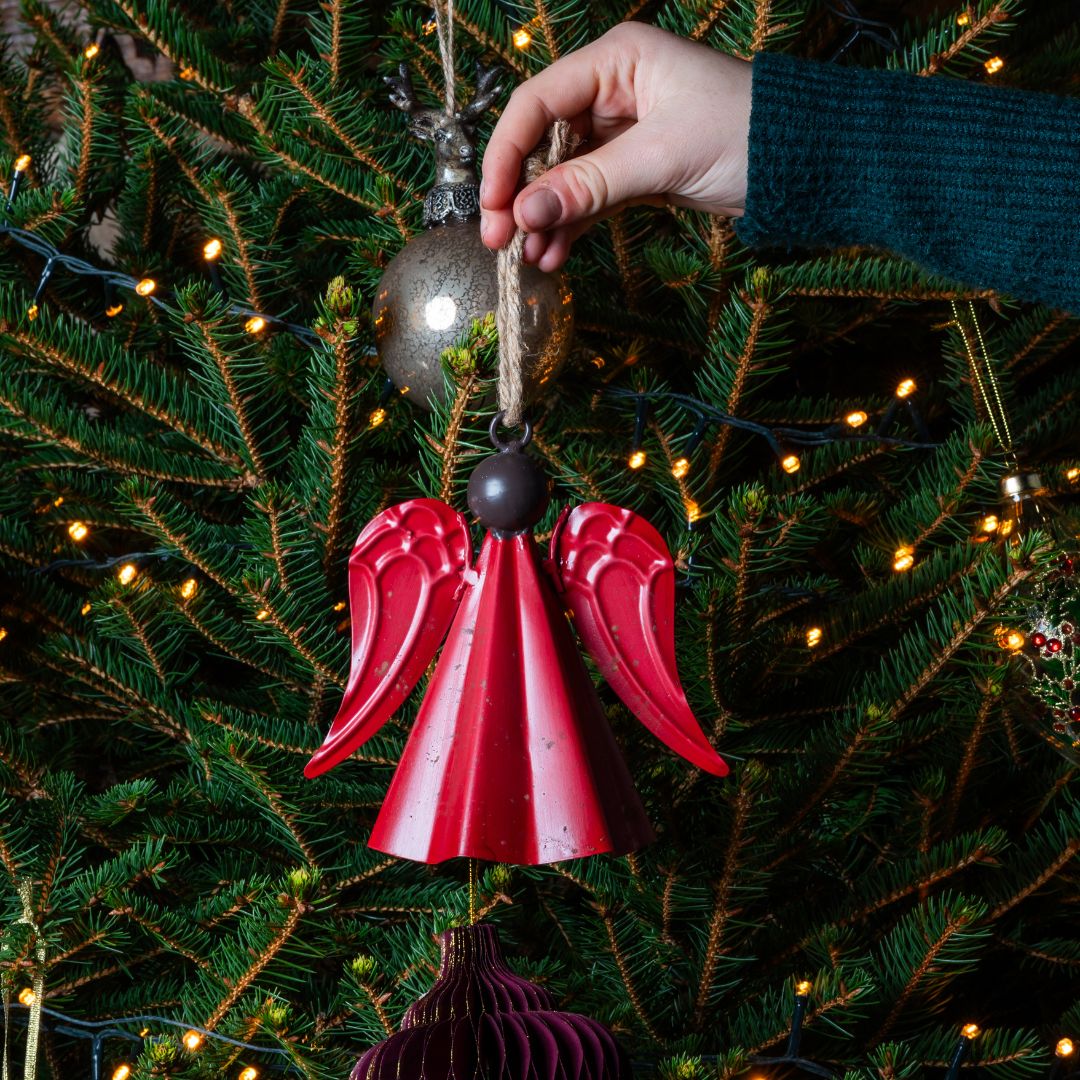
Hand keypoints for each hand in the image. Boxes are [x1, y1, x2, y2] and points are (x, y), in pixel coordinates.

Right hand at [480, 22, 751, 270]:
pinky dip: (572, 225)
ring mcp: (624, 133)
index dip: (506, 154)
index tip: (492, 204)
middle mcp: (614, 90)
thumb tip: (526, 213)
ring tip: (530, 258)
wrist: (811, 163)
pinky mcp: (639, 169)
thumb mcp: (663, 157)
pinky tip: (555, 254)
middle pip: (543, 142)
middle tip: (499, 240)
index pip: (538, 104)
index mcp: (617, 60)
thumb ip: (590, 185)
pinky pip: (591, 197)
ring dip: (544, 217)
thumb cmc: (749, 135)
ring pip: (564, 176)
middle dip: (520, 193)